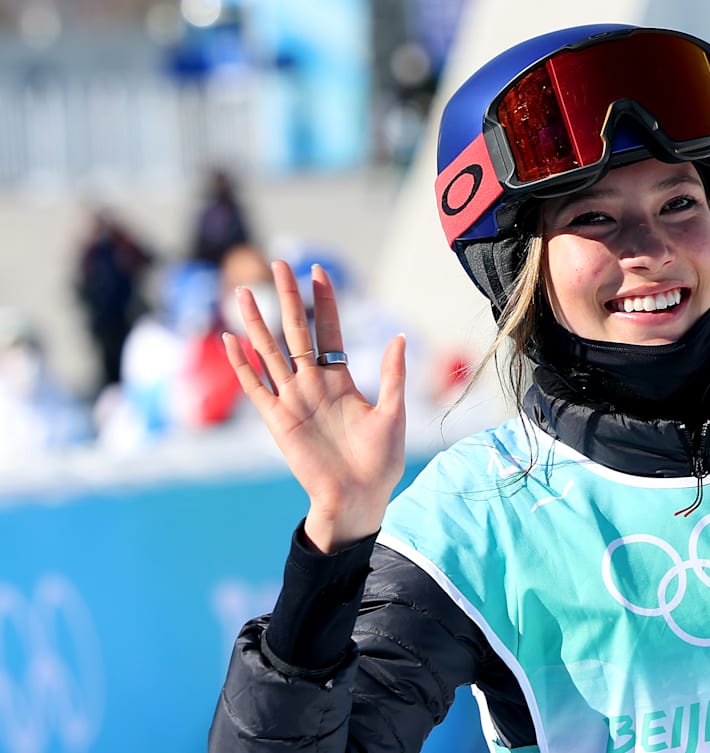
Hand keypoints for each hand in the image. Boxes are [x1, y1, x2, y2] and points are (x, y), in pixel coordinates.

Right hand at [223, 260, 406, 552]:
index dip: (324, 302)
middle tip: (280, 264)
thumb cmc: (379, 461)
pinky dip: (242, 364)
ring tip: (242, 292)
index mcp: (340, 380)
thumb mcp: (393, 413)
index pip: (328, 331)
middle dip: (288, 298)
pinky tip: (231, 340)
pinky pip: (255, 387)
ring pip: (269, 352)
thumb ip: (393, 375)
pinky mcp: (277, 420)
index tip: (319, 271)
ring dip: (257, 323)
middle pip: (295, 332)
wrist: (358, 498)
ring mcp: (292, 400)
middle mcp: (312, 384)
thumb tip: (400, 336)